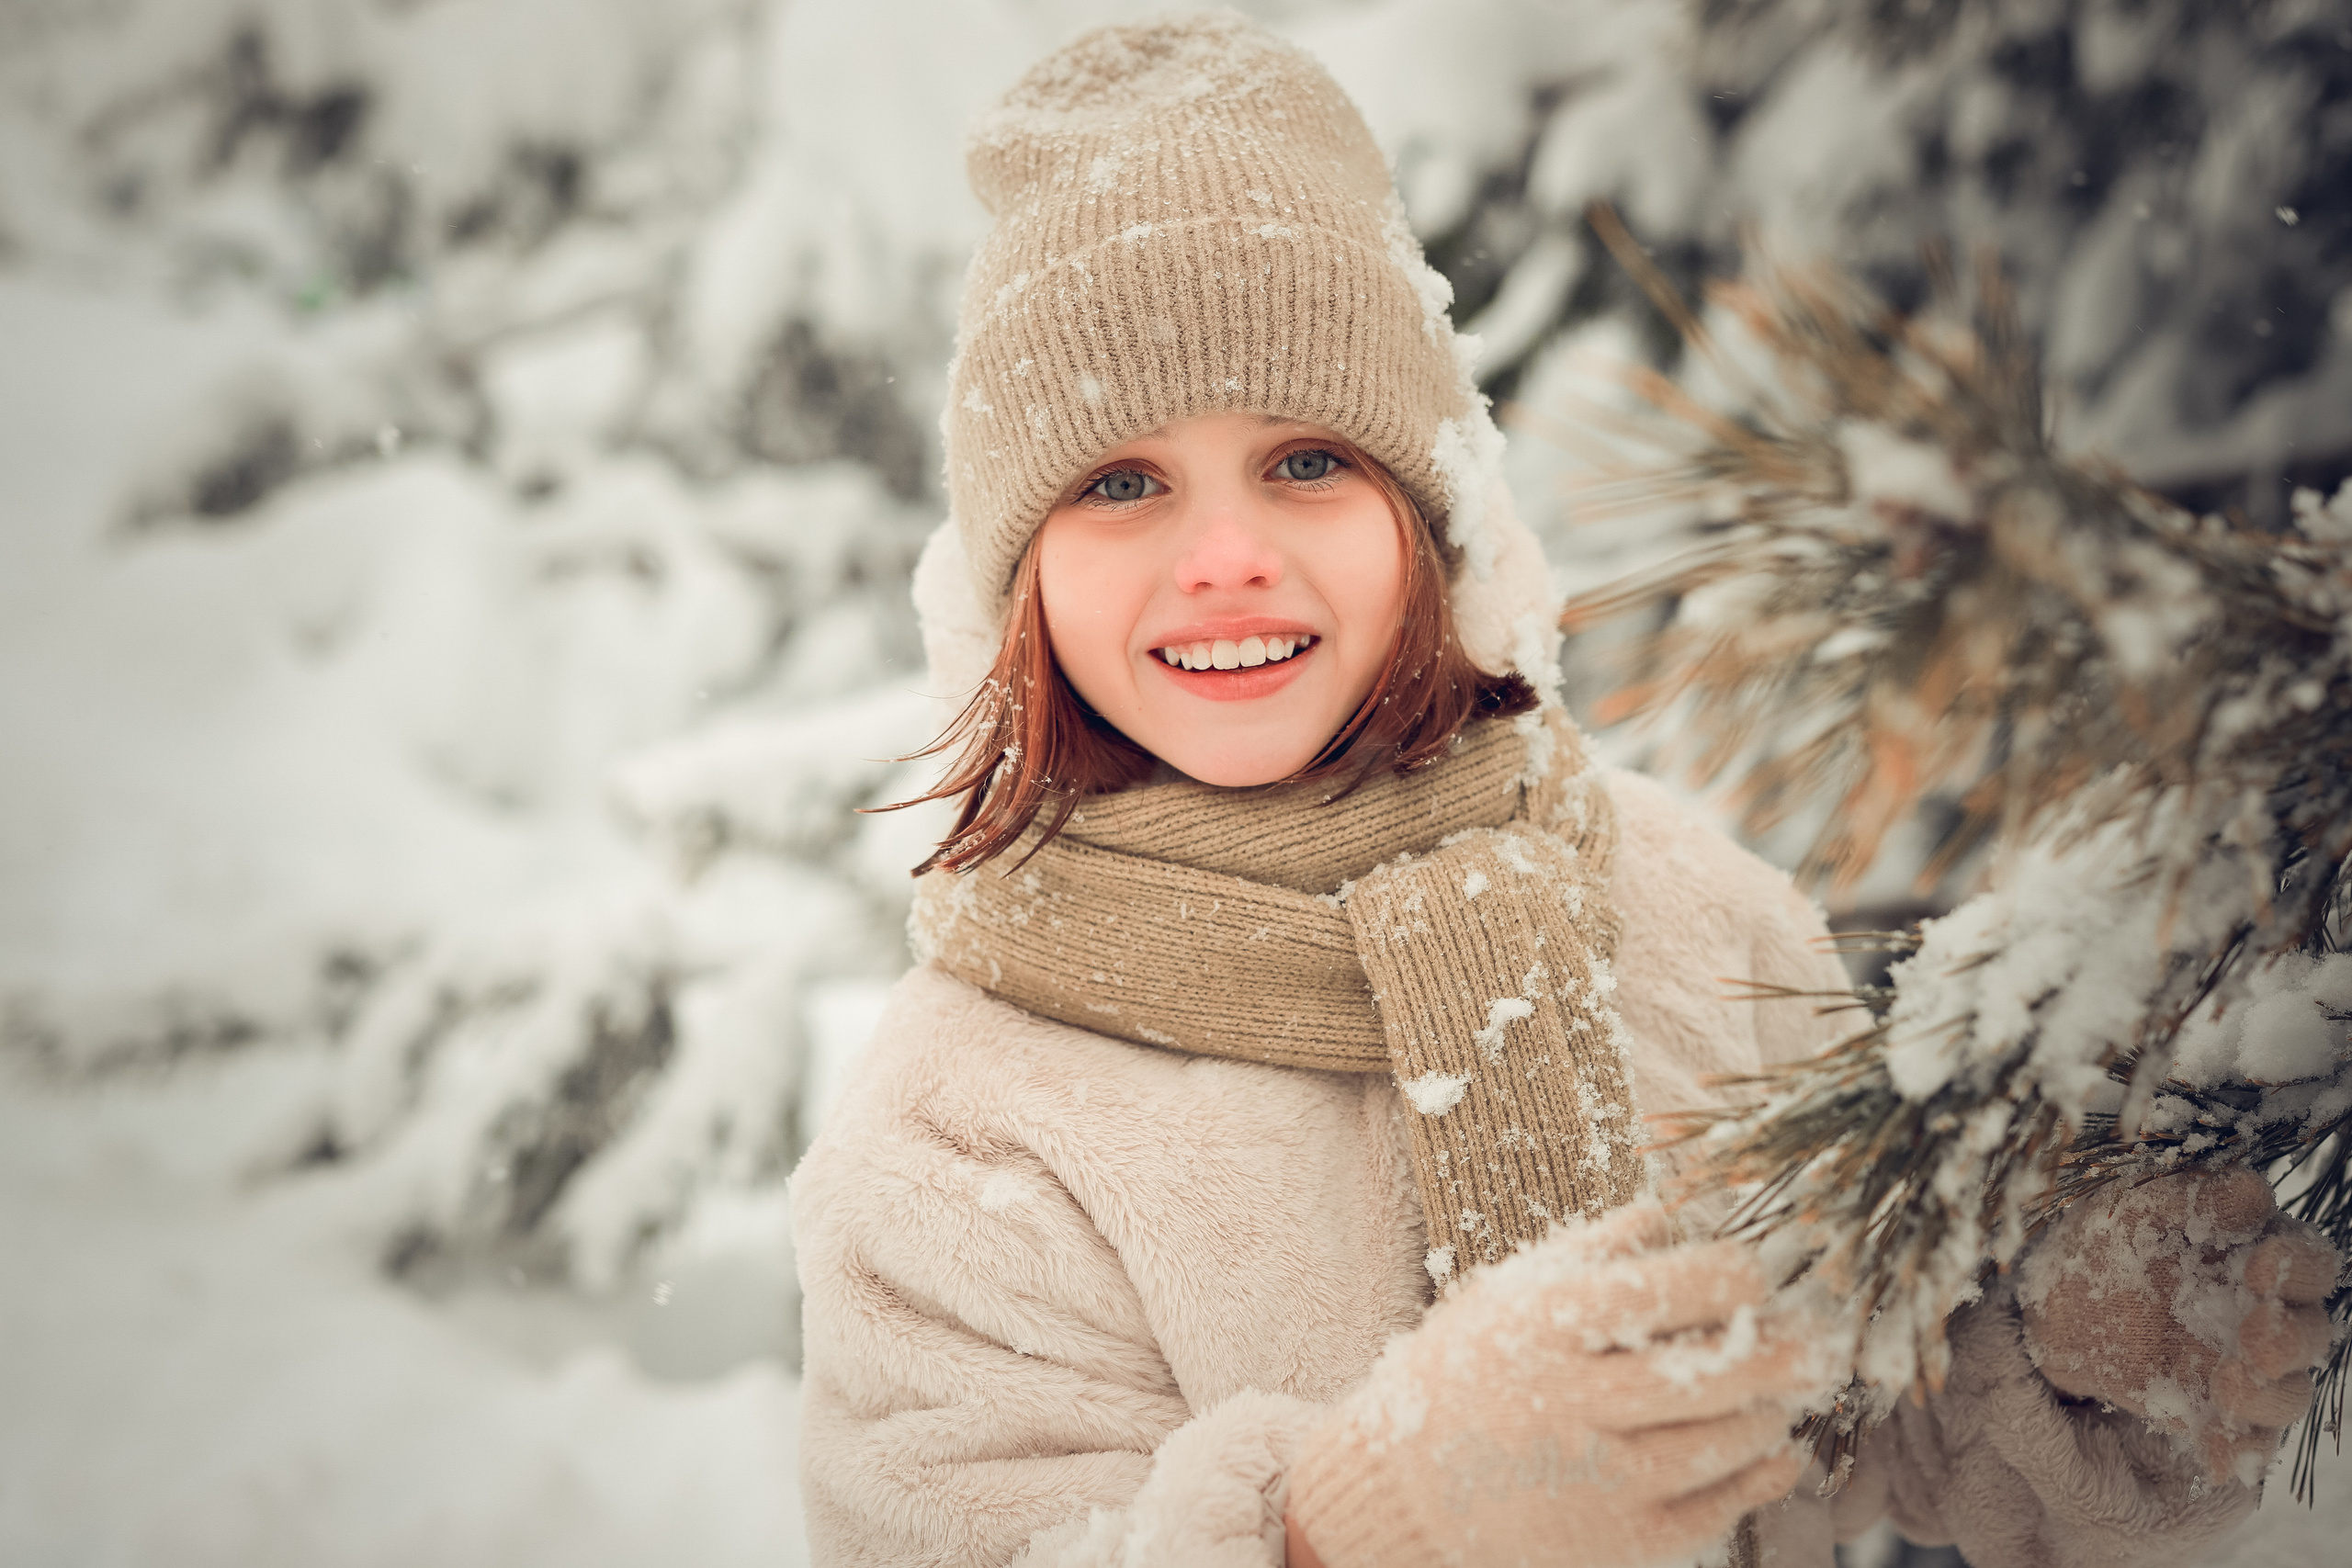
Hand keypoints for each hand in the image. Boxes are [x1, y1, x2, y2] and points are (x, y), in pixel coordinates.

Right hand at [1287, 1203, 1830, 1567]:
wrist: (1404, 1493)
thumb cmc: (1466, 1374)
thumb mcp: (1512, 1293)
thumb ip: (1598, 1249)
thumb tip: (1682, 1202)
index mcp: (1546, 1327)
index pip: (1667, 1291)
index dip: (1734, 1275)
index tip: (1761, 1268)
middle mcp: (1573, 1402)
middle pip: (1714, 1371)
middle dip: (1782, 1347)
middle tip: (1817, 1330)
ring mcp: (1599, 1481)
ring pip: (1725, 1441)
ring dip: (1772, 1408)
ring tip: (1787, 1385)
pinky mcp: (1617, 1542)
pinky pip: (1715, 1509)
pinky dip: (1761, 1477)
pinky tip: (1780, 1450)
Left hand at [2018, 1166, 2340, 1484]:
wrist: (2054, 1298)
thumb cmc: (2109, 1237)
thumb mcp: (2134, 1207)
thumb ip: (2191, 1199)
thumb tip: (2251, 1191)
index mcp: (2260, 1256)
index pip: (2307, 1263)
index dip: (2296, 1267)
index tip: (2260, 1264)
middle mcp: (2266, 1316)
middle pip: (2310, 1334)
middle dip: (2290, 1337)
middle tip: (2253, 1332)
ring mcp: (2244, 1368)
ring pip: (2287, 1393)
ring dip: (2268, 1396)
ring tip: (2228, 1385)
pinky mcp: (2212, 1412)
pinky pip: (2241, 1442)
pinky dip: (2236, 1452)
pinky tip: (2218, 1457)